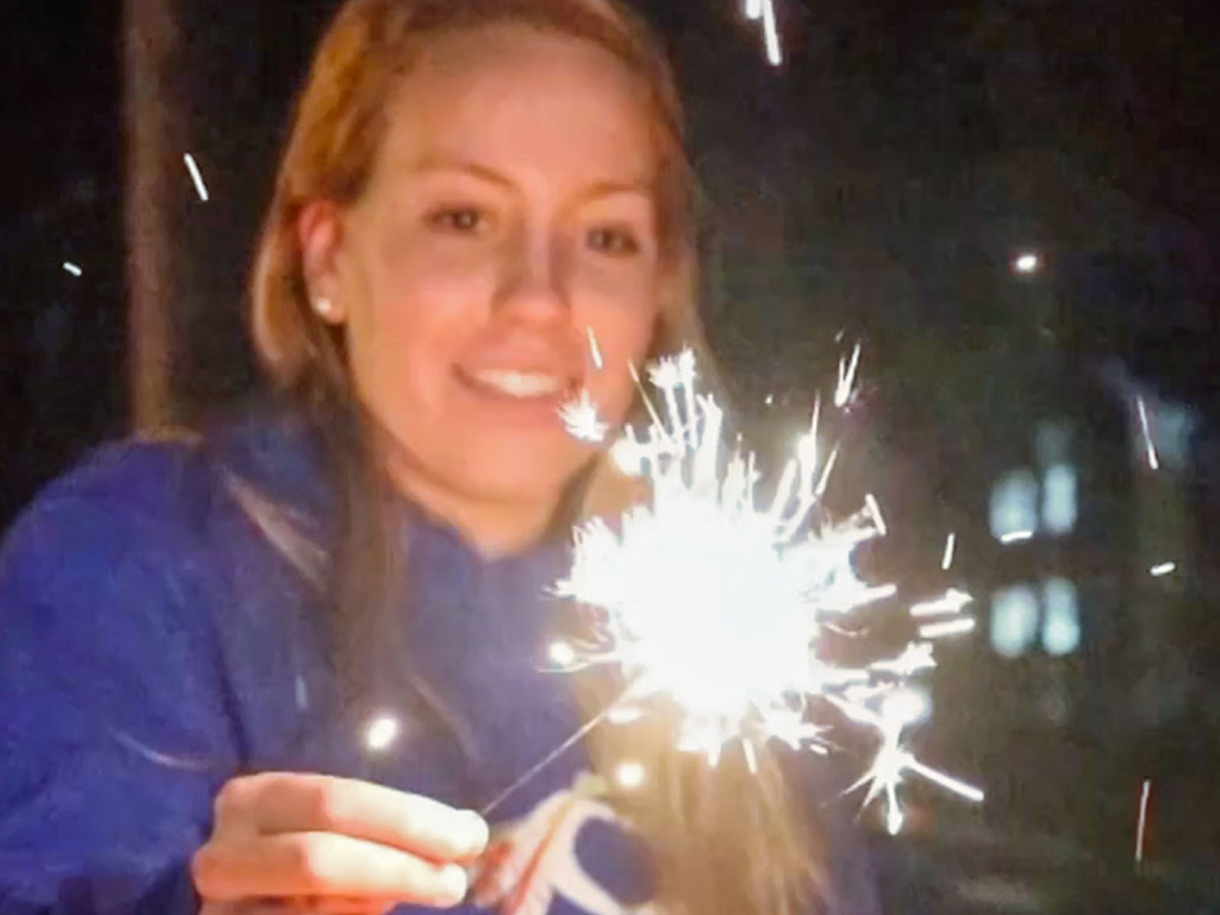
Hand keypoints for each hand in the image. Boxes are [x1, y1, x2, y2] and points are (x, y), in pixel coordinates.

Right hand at [193, 773, 488, 914]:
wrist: (250, 895)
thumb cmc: (303, 845)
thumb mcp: (328, 826)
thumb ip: (373, 826)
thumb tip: (463, 832)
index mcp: (252, 799)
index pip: (334, 801)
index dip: (405, 819)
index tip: (468, 833)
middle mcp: (223, 854)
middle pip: (320, 859)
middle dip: (400, 866)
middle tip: (458, 877)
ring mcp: (221, 908)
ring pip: (315, 906)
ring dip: (386, 897)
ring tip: (439, 889)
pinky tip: (385, 910)